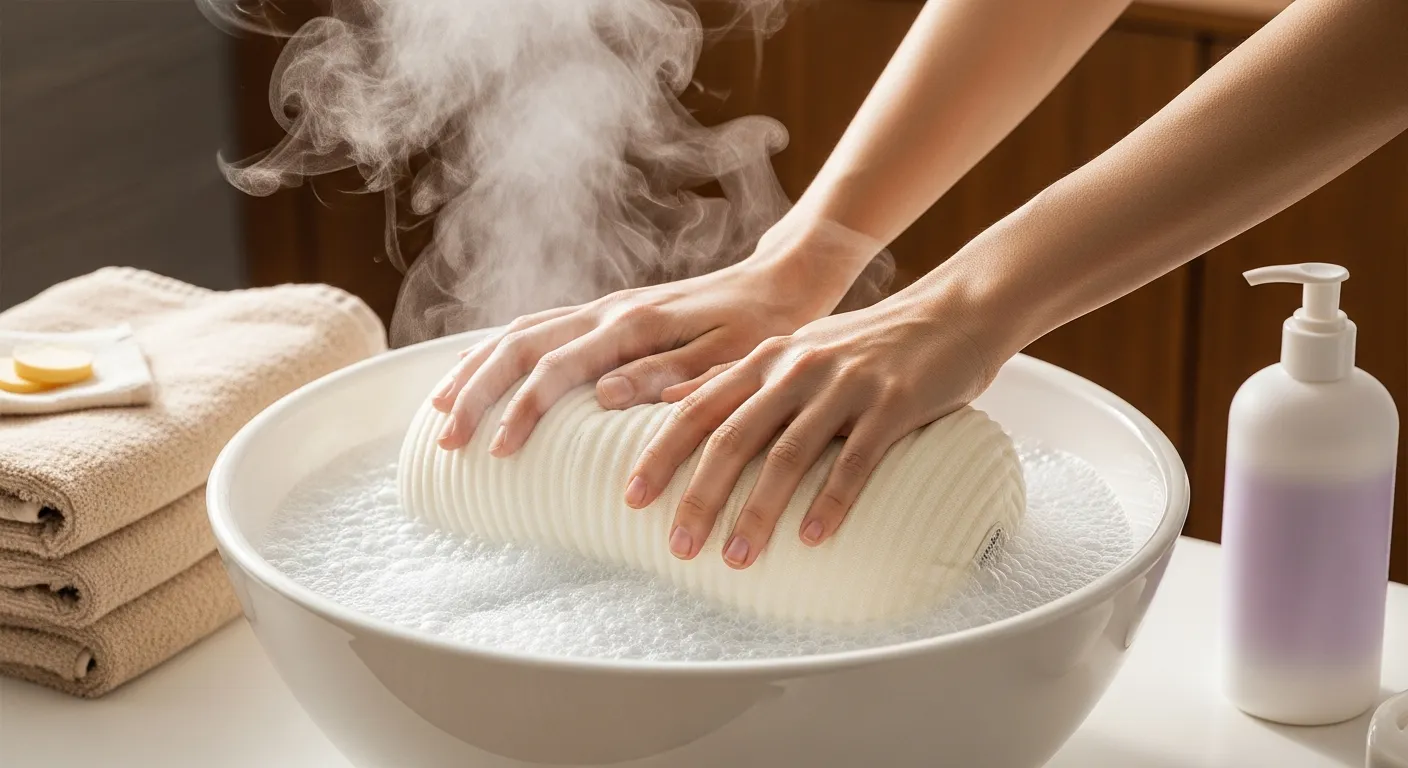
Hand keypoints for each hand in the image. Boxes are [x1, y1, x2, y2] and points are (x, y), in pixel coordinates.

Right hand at [430, 221, 878, 453]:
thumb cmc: (763, 327)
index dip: (521, 409)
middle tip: (445, 440)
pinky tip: (481, 376)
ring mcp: (603, 307)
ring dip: (476, 369)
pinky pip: (538, 328)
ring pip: (519, 331)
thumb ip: (669, 373)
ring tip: (440, 411)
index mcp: (634, 322)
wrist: (784, 281)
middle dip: (476, 391)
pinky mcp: (608, 314)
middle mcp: (609, 309)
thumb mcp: (730, 357)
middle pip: (519, 344)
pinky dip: (500, 352)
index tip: (495, 452)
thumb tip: (602, 395)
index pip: (558, 366)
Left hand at [624, 289, 1003, 568]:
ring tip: (737, 559)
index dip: (661, 453)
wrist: (952, 314)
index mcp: (766, 359)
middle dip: (700, 496)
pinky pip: (855, 460)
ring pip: (788, 454)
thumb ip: (735, 376)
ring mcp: (845, 385)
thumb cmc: (868, 343)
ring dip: (759, 511)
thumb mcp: (794, 349)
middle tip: (678, 547)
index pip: (697, 408)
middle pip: (733, 437)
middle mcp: (796, 369)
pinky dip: (830, 501)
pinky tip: (812, 539)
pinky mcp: (893, 404)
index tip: (631, 498)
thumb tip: (671, 400)